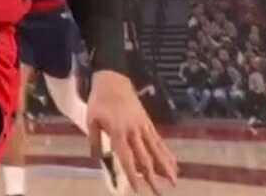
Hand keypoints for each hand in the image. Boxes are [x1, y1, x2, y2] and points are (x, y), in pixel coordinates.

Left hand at [87, 70, 177, 193]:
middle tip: (159, 192)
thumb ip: (95, 140)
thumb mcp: (91, 120)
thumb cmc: (99, 101)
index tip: (138, 188)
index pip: (127, 157)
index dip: (133, 174)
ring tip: (174, 182)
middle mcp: (134, 131)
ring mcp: (144, 127)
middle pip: (145, 158)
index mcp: (118, 132)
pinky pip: (159, 141)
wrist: (113, 80)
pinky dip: (167, 153)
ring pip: (157, 150)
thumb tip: (97, 158)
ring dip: (166, 167)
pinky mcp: (148, 123)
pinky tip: (174, 163)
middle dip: (153, 177)